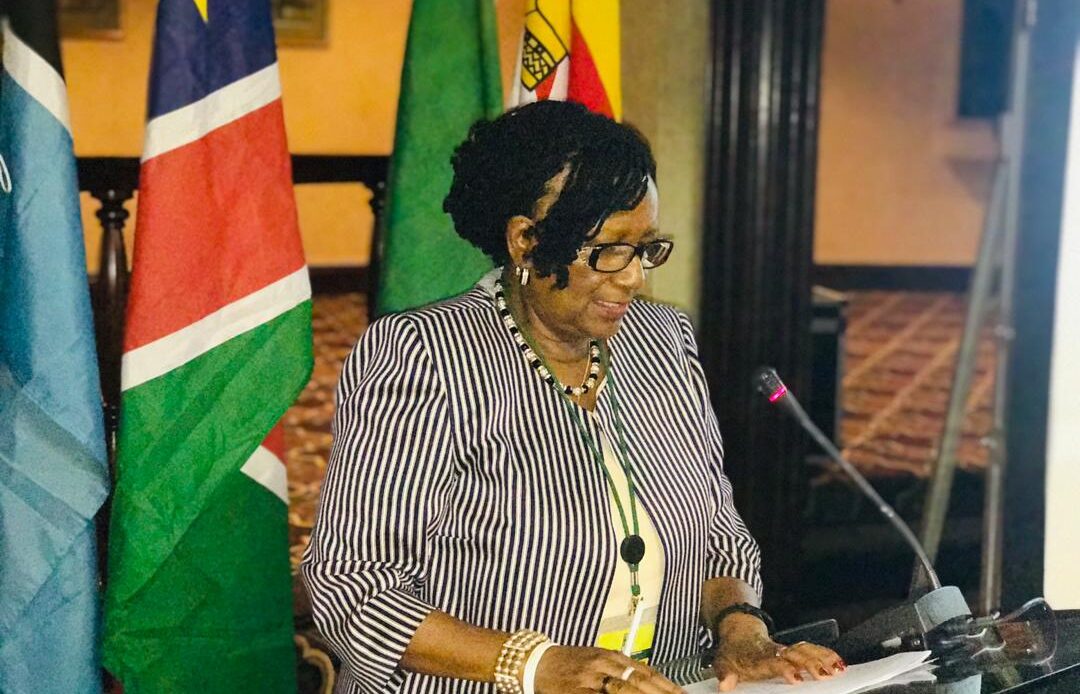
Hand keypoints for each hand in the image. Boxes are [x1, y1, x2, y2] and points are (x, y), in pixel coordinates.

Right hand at [534, 645, 684, 693]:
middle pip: (639, 683)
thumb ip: (622, 670)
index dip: (667, 686)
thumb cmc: (572, 664)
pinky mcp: (577, 692)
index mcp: (612, 657)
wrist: (537, 662)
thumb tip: (649, 682)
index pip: (646, 673)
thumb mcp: (598, 660)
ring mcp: (591, 679)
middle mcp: (604, 665)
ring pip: (624, 692)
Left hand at [712, 634, 845, 690]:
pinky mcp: (794, 650)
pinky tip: (839, 663)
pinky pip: (813, 650)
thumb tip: (724, 686)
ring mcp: (786, 649)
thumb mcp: (724, 663)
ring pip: (807, 651)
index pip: (774, 662)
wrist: (739, 631)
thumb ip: (726, 675)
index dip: (785, 669)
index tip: (795, 678)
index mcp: (759, 657)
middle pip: (796, 656)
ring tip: (838, 669)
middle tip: (825, 675)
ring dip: (823, 659)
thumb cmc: (734, 653)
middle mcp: (776, 651)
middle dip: (811, 665)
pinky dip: (827, 655)